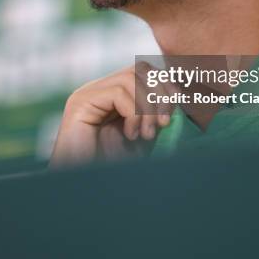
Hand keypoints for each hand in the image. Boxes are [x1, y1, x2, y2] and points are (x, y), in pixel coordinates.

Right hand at [49, 63, 171, 165]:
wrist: (89, 189)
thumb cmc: (116, 166)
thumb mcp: (145, 134)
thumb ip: (157, 112)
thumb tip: (178, 93)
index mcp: (113, 93)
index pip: (145, 71)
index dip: (165, 85)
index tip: (175, 109)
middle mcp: (99, 88)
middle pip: (139, 69)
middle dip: (159, 94)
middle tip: (164, 123)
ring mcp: (88, 93)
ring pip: (131, 78)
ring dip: (147, 108)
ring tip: (147, 135)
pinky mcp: (80, 103)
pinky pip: (118, 93)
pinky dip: (134, 114)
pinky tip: (131, 135)